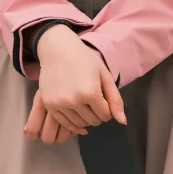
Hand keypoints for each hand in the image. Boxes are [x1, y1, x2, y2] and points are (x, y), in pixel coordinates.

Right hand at [24, 26, 125, 145]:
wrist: (58, 50)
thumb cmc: (85, 60)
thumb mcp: (104, 75)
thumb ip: (115, 99)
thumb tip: (123, 122)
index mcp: (91, 92)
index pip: (106, 115)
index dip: (108, 110)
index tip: (104, 100)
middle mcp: (74, 101)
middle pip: (93, 121)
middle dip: (98, 114)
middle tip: (95, 101)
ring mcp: (59, 104)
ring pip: (80, 124)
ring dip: (86, 118)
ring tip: (85, 104)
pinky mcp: (49, 105)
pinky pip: (65, 123)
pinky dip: (73, 122)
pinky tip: (76, 112)